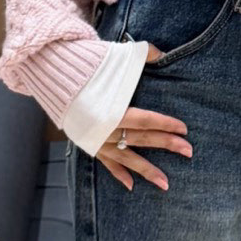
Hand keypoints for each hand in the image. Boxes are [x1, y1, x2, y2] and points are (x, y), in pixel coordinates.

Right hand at [95, 57, 191, 189]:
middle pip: (142, 138)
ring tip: (165, 183)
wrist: (52, 76)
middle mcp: (106, 129)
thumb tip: (163, 55)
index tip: (184, 129)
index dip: (166, 124)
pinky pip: (106, 163)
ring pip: (127, 157)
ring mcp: (97, 139)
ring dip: (146, 170)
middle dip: (166, 144)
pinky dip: (118, 173)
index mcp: (112, 109)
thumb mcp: (115, 56)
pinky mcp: (89, 144)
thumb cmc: (85, 67)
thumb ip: (142, 55)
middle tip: (188, 151)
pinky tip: (131, 185)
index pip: (146, 119)